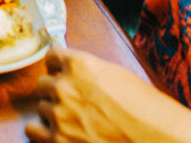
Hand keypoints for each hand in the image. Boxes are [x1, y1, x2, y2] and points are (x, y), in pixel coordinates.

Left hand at [26, 48, 182, 142]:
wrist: (157, 140)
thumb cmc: (146, 111)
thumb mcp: (117, 77)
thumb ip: (88, 72)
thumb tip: (75, 74)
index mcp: (79, 65)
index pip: (51, 56)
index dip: (58, 66)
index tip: (61, 72)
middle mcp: (64, 87)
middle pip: (43, 84)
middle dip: (57, 92)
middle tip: (76, 104)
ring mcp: (58, 115)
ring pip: (41, 107)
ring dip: (54, 114)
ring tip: (76, 122)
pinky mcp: (56, 141)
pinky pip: (33, 129)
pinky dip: (44, 132)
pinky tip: (60, 134)